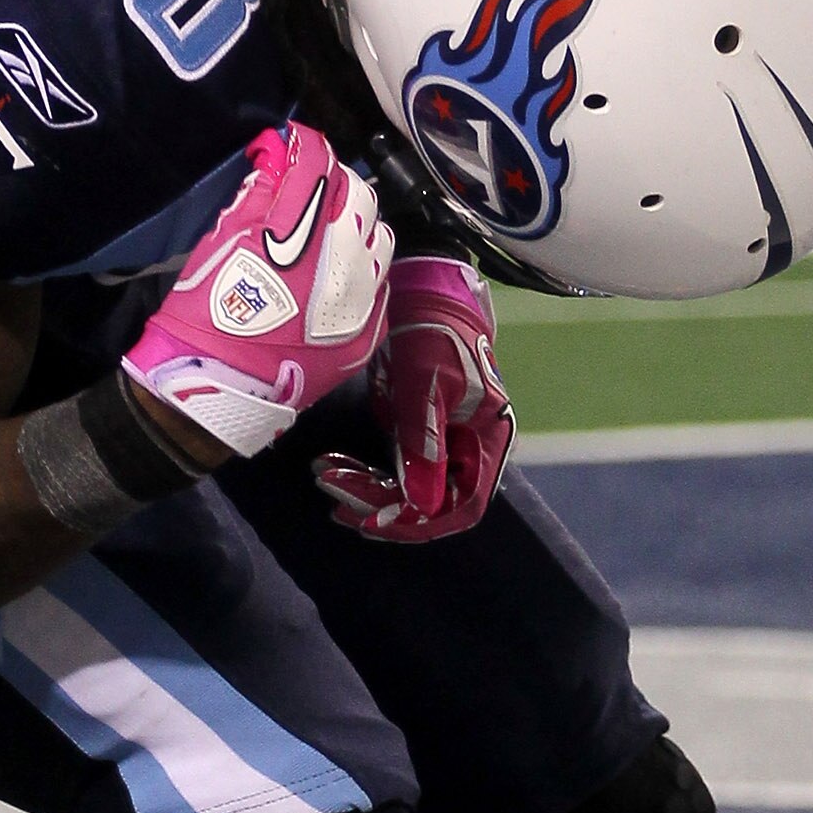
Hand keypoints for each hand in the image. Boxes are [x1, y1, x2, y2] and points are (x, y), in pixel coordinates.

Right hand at [122, 123, 393, 456]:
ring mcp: (362, 300)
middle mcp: (343, 263)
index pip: (317, 165)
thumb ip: (257, 194)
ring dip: (356, 227)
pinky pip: (380, 286)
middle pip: (359, 195)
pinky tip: (334, 281)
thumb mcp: (221, 243)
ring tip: (327, 238)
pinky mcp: (369, 332)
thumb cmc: (207, 314)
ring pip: (380, 239)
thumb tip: (277, 155)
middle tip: (306, 192)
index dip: (303, 144)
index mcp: (300, 234)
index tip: (291, 143)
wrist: (216, 390)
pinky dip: (362, 273)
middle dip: (333, 183)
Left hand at [314, 255, 513, 542]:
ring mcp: (444, 442)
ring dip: (367, 491)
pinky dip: (365, 473)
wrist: (421, 290)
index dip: (421, 522)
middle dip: (381, 506)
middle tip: (334, 497)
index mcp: (486, 440)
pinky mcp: (420, 433)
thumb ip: (424, 444)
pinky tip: (336, 467)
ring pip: (408, 489)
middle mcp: (470, 449)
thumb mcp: (424, 385)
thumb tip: (421, 503)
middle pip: (430, 503)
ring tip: (326, 475)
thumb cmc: (431, 331)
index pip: (462, 507)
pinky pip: (395, 469)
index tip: (375, 521)